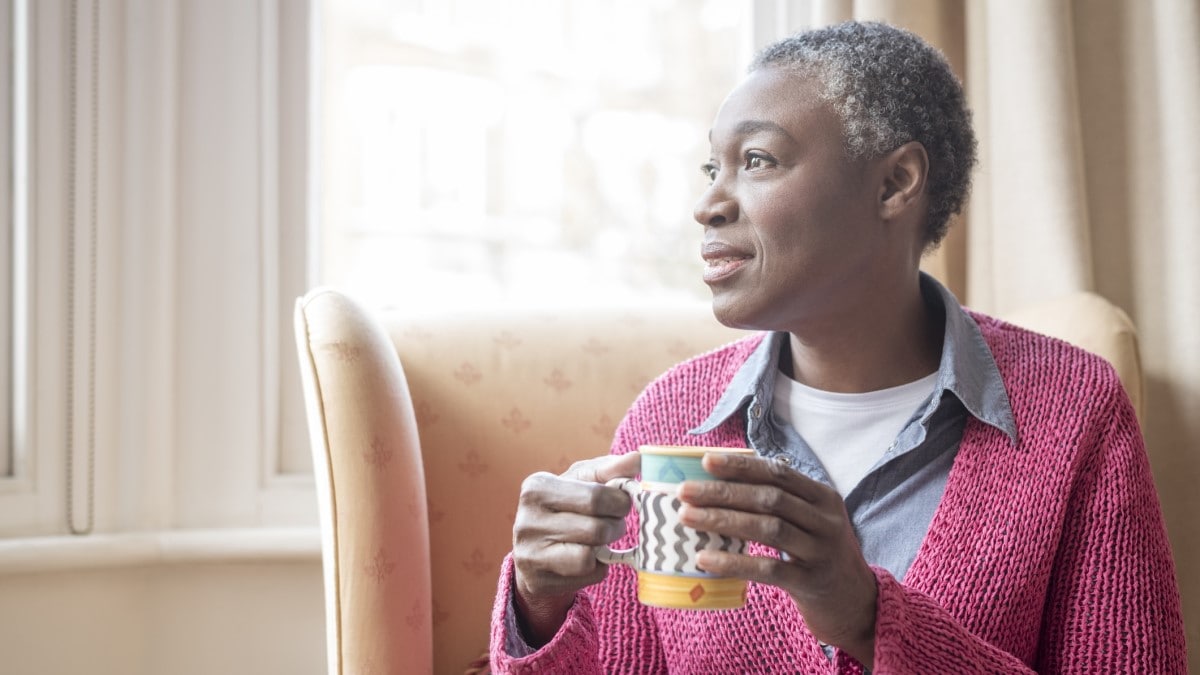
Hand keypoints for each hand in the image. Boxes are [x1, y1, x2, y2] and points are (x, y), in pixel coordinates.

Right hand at [511, 452, 640, 645]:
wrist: (537, 550)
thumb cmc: (567, 507)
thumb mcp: (583, 482)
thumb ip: (611, 469)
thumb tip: (638, 457)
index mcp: (537, 487)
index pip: (595, 497)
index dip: (620, 502)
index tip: (622, 502)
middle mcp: (526, 519)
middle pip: (596, 529)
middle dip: (616, 527)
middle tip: (615, 523)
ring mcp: (529, 553)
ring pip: (590, 555)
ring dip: (606, 548)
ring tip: (601, 539)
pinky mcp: (537, 580)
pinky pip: (586, 575)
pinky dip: (598, 568)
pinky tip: (588, 559)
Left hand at [677, 452, 876, 666]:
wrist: (856, 604)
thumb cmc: (821, 556)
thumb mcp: (812, 522)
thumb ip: (782, 503)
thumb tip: (721, 484)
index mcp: (824, 498)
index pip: (778, 473)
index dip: (741, 466)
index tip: (705, 461)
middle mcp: (826, 521)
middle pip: (769, 498)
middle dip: (723, 492)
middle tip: (685, 491)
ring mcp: (821, 552)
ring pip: (768, 528)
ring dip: (723, 520)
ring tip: (687, 517)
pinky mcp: (811, 583)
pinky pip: (768, 569)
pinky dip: (734, 562)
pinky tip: (706, 557)